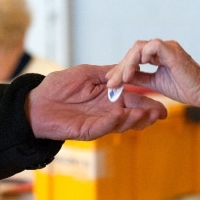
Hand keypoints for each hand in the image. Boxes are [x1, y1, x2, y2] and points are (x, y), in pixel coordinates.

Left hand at [26, 64, 167, 140]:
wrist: (36, 102)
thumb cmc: (58, 86)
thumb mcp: (86, 73)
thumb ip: (107, 73)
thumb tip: (127, 68)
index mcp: (108, 97)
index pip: (133, 101)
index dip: (148, 103)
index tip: (164, 104)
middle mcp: (106, 111)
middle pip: (132, 114)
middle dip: (147, 114)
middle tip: (161, 113)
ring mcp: (98, 122)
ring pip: (121, 123)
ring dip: (134, 119)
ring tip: (146, 114)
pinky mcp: (86, 131)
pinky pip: (102, 127)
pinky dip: (112, 122)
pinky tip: (120, 115)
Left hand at [105, 39, 199, 108]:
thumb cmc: (186, 89)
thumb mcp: (156, 83)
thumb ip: (140, 77)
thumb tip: (123, 78)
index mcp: (160, 54)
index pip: (135, 55)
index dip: (121, 67)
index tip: (110, 80)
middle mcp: (163, 48)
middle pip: (134, 50)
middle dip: (120, 67)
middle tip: (111, 82)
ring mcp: (168, 47)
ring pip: (139, 47)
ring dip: (127, 63)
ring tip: (121, 79)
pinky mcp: (172, 51)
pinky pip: (152, 46)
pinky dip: (141, 56)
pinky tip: (134, 71)